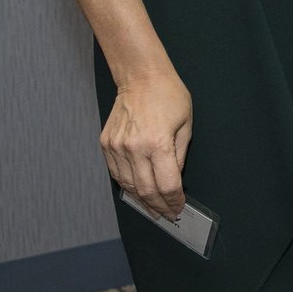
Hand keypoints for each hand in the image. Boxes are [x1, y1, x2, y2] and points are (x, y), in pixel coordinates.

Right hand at [101, 69, 192, 219]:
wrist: (141, 77)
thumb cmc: (168, 96)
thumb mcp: (186, 125)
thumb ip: (180, 156)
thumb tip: (175, 180)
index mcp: (157, 143)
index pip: (167, 185)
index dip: (174, 201)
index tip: (179, 207)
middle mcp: (134, 148)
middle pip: (146, 190)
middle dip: (159, 206)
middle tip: (168, 214)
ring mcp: (116, 147)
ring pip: (128, 185)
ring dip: (142, 200)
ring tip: (153, 209)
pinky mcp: (106, 144)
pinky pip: (116, 173)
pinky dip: (127, 185)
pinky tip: (137, 191)